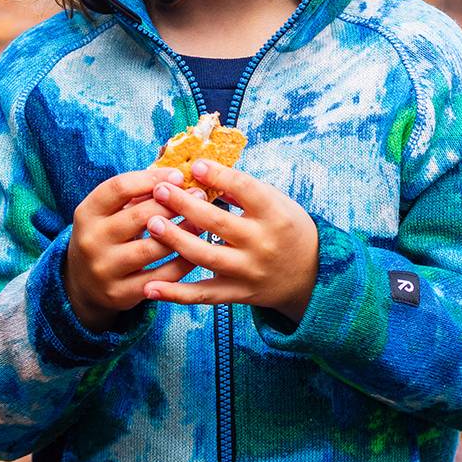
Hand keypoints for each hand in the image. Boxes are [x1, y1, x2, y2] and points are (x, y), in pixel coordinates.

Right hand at [64, 166, 209, 332]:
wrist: (83, 284)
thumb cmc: (107, 235)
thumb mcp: (109, 212)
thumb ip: (136, 192)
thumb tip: (177, 170)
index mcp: (87, 212)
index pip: (118, 188)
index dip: (150, 179)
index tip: (178, 175)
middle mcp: (91, 240)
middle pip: (139, 217)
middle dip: (173, 204)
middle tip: (199, 195)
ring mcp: (104, 269)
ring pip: (151, 248)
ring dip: (182, 233)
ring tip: (202, 221)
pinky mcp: (119, 294)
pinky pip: (159, 277)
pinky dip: (182, 263)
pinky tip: (196, 250)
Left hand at [139, 159, 318, 325]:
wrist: (311, 275)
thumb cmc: (287, 228)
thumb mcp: (277, 203)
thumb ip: (243, 191)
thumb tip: (204, 171)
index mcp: (274, 214)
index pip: (244, 189)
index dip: (218, 176)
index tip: (195, 166)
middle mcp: (261, 243)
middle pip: (217, 222)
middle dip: (184, 204)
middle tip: (160, 190)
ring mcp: (248, 271)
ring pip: (205, 256)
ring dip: (175, 240)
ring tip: (152, 225)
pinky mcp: (238, 293)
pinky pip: (203, 295)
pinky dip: (175, 294)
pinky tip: (150, 287)